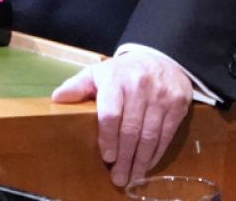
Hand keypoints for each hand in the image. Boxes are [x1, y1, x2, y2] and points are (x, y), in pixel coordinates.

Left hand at [50, 47, 192, 186]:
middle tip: (118, 178)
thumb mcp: (98, 73)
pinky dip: (157, 153)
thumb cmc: (123, 72)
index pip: (111, 113)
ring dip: (141, 161)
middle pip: (131, 129)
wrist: (161, 58)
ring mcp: (161, 96)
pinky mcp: (178, 104)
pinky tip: (148, 164)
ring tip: (132, 177)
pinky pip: (167, 135)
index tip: (107, 157)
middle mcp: (140, 86)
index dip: (108, 137)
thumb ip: (77, 86)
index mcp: (116, 79)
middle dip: (124, 158)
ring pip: (150, 136)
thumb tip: (57, 98)